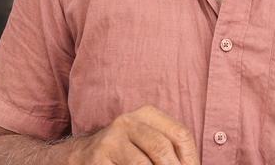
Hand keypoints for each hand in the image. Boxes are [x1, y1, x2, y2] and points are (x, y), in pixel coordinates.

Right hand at [68, 105, 199, 164]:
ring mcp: (111, 139)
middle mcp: (128, 122)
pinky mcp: (100, 158)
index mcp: (146, 114)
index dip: (190, 159)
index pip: (180, 134)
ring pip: (143, 164)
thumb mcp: (148, 142)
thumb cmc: (126, 153)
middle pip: (162, 148)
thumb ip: (170, 151)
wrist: (84, 157)